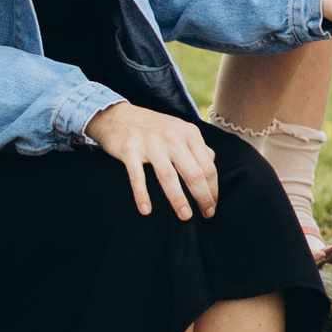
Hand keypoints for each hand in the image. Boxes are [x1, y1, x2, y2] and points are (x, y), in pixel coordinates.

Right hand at [88, 102, 218, 219]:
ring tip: (185, 216)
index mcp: (188, 132)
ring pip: (169, 176)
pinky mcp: (130, 150)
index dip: (213, 188)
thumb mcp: (179, 130)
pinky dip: (142, 195)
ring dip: (178, 199)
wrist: (118, 115)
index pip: (208, 166)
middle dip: (202, 197)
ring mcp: (150, 143)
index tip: (212, 205)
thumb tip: (212, 162)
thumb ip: (196, 145)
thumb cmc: (153, 128)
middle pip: (193, 172)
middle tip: (206, 214)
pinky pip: (137, 176)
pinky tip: (146, 210)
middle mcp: (172, 136)